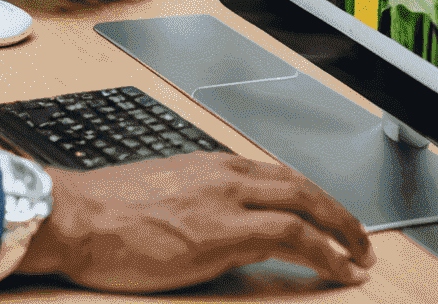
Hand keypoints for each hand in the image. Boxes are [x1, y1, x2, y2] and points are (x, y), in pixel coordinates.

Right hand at [21, 152, 373, 290]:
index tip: (326, 219)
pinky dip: (326, 253)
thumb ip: (194, 202)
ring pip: (304, 205)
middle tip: (360, 238)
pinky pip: (293, 238)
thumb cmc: (104, 213)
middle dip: (337, 212)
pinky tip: (341, 270)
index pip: (274, 176)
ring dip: (341, 231)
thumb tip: (214, 224)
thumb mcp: (158, 196)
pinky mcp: (225, 233)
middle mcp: (222, 175)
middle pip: (299, 185)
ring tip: (360, 256)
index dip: (309, 198)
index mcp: (206, 166)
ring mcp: (225, 201)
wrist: (77, 216)